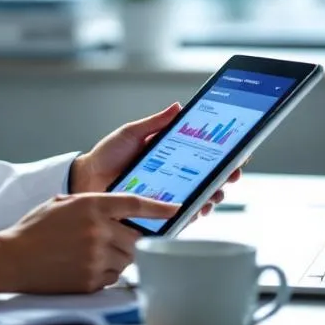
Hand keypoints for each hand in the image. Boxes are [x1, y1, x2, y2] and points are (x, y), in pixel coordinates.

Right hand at [0, 193, 177, 297]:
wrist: (11, 259)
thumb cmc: (34, 230)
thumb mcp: (62, 204)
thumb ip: (91, 205)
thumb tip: (119, 211)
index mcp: (91, 206)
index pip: (136, 204)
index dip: (160, 207)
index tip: (179, 209)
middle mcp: (98, 230)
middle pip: (136, 238)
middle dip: (130, 240)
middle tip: (114, 241)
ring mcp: (95, 257)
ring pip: (126, 259)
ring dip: (117, 257)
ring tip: (91, 254)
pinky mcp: (91, 279)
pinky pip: (112, 277)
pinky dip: (105, 273)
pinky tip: (83, 267)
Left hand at [69, 104, 243, 218]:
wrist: (85, 180)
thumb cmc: (106, 156)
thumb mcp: (131, 134)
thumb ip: (154, 123)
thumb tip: (178, 107)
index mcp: (171, 156)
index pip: (205, 155)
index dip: (225, 154)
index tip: (239, 151)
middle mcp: (174, 177)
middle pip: (209, 178)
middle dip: (226, 176)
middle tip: (232, 173)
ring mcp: (168, 197)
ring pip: (201, 199)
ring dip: (214, 195)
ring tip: (217, 191)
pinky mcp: (158, 215)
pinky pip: (182, 217)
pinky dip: (194, 213)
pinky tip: (199, 208)